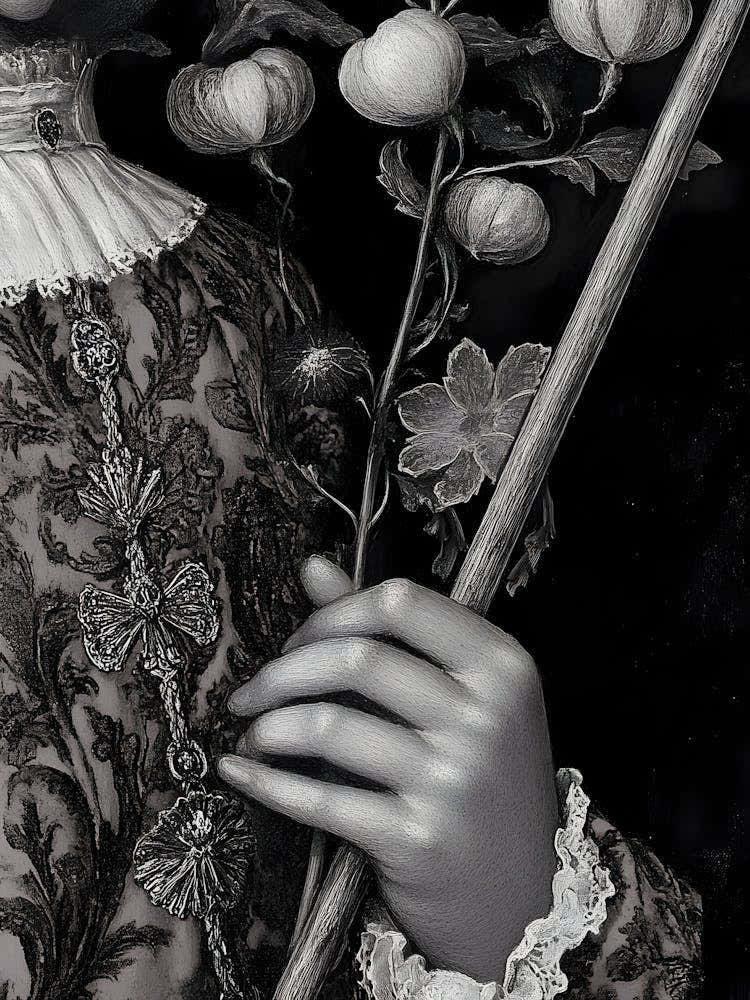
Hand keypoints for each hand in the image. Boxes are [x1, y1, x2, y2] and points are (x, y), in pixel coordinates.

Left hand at [219, 556, 558, 982]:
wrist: (524, 898)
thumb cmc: (483, 782)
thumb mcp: (458, 698)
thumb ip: (386, 631)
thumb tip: (312, 565)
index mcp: (503, 665)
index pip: (399, 602)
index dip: (332, 615)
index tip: (296, 644)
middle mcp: (488, 715)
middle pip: (356, 658)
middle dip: (282, 672)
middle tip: (251, 694)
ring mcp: (456, 779)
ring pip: (330, 726)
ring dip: (269, 727)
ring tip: (253, 735)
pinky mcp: (419, 840)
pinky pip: (320, 799)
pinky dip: (265, 781)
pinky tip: (238, 770)